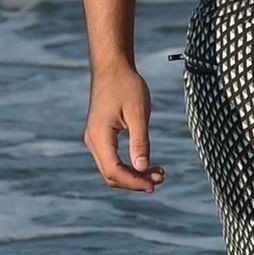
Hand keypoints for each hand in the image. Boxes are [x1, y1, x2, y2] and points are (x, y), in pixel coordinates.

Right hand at [84, 66, 164, 192]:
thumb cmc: (126, 86)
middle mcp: (93, 141)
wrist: (113, 68)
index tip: (153, 185)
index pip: (113, 170)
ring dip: (133, 174)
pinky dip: (129, 165)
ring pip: (111, 168)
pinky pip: (113, 158)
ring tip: (159, 173)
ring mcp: (95, 139)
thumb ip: (140, 141)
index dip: (133, 182)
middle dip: (135, 181)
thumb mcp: (138, 113)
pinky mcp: (102, 136)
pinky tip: (148, 164)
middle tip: (160, 179)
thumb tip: (142, 167)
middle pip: (111, 174)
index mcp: (99, 136)